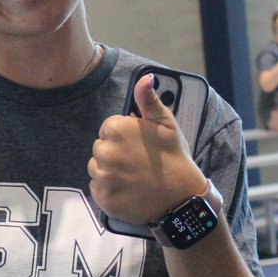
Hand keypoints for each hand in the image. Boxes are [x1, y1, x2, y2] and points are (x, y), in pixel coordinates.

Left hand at [89, 74, 203, 225]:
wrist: (181, 196)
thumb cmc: (173, 157)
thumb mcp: (165, 123)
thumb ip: (148, 99)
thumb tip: (145, 77)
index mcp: (116, 129)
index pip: (107, 130)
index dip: (123, 137)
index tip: (138, 146)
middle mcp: (105, 152)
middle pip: (100, 149)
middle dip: (114, 153)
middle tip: (137, 162)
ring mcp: (103, 178)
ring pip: (96, 169)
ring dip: (109, 172)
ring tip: (132, 176)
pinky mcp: (103, 199)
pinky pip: (98, 189)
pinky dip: (109, 190)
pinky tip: (128, 189)